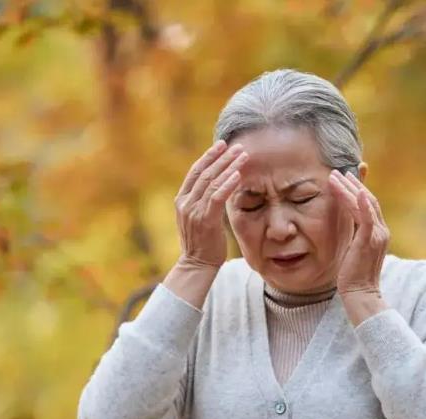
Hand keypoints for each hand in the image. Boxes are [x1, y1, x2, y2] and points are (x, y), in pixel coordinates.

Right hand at [174, 140, 247, 268]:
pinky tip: (238, 174)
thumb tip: (219, 185)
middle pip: (204, 173)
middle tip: (236, 145)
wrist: (196, 265)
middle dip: (221, 157)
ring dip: (229, 166)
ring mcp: (193, 211)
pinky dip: (228, 184)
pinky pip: (217, 197)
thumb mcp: (199, 217)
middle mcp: (185, 203)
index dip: (208, 156)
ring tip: (243, 155)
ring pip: (212, 182)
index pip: (195, 172)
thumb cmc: (202, 242)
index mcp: (182, 200)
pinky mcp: (205, 220)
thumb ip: (204, 201)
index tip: (221, 145)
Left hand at [328, 169, 389, 296]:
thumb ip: (354, 236)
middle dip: (352, 184)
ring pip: (364, 205)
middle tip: (337, 171)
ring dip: (349, 189)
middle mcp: (381, 231)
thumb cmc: (354, 275)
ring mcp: (377, 235)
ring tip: (334, 177)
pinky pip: (367, 218)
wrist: (361, 293)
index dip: (357, 189)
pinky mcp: (368, 241)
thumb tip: (347, 227)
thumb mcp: (354, 250)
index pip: (369, 204)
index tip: (345, 178)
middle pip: (368, 200)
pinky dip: (363, 204)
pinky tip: (358, 191)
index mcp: (378, 232)